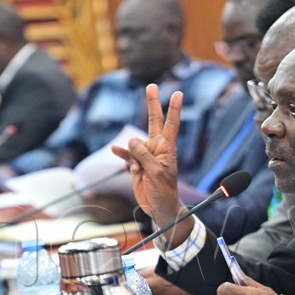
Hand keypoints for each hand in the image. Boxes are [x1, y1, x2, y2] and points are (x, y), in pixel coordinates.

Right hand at [111, 85, 190, 246]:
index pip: (171, 124)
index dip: (174, 109)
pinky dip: (121, 153)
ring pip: (135, 143)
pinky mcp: (135, 165)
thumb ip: (144, 156)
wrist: (159, 208)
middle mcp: (156, 148)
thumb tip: (132, 140)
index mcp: (167, 149)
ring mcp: (145, 156)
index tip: (178, 93)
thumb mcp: (156, 173)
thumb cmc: (164, 191)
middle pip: (154, 122)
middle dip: (152, 104)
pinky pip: (126, 155)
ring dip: (132, 150)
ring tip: (137, 169)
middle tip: (151, 86)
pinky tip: (115, 151)